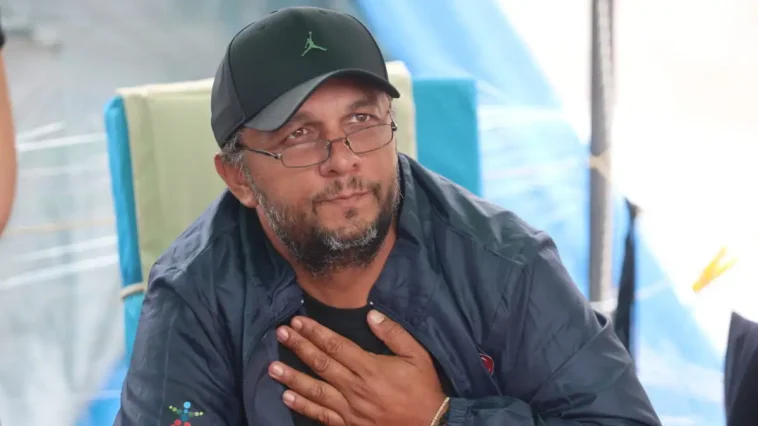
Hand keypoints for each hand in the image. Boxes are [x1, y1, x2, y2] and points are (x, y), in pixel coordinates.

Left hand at [269, 309, 447, 424]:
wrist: (431, 425)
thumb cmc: (423, 388)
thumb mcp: (417, 355)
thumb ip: (394, 334)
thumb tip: (370, 315)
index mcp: (370, 368)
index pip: (336, 346)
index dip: (315, 333)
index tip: (298, 321)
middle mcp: (355, 388)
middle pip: (321, 364)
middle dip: (298, 347)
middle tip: (279, 334)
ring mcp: (350, 409)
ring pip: (315, 391)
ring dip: (292, 377)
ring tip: (272, 367)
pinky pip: (322, 416)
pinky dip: (303, 407)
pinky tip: (287, 398)